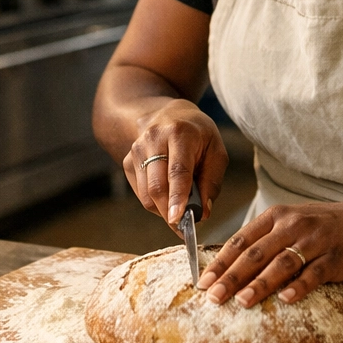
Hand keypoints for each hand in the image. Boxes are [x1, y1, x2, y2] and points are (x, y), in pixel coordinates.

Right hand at [123, 99, 227, 228]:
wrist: (165, 113)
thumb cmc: (196, 133)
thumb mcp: (215, 150)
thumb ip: (212, 181)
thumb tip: (204, 213)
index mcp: (180, 133)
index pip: (178, 171)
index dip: (178, 197)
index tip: (179, 220)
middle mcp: (153, 140)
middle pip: (157, 186)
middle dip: (170, 212)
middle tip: (185, 228)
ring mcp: (137, 150)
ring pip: (147, 194)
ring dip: (164, 210)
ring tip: (180, 208)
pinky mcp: (127, 161)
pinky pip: (141, 193)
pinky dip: (156, 203)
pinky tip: (168, 195)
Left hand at [198, 199, 342, 306]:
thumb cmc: (329, 227)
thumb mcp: (295, 222)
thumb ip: (267, 239)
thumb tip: (232, 266)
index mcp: (278, 216)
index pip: (241, 240)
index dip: (220, 262)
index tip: (201, 282)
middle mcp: (293, 224)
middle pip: (255, 253)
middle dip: (230, 276)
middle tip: (212, 297)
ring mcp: (315, 240)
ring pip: (281, 263)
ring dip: (259, 283)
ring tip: (241, 301)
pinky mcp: (336, 256)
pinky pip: (315, 273)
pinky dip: (299, 286)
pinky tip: (286, 299)